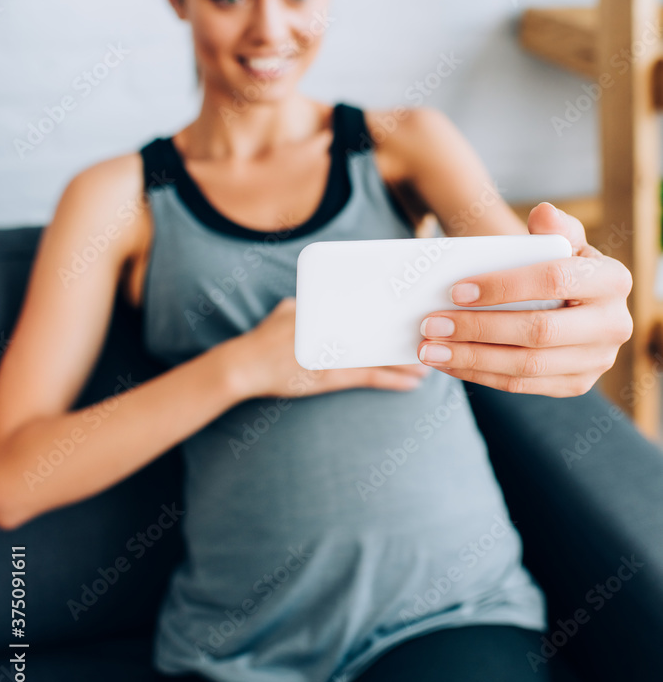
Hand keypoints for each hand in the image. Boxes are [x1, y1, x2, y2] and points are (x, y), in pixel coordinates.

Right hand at [236, 296, 431, 398]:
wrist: (244, 365)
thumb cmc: (265, 339)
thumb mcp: (287, 311)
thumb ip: (306, 303)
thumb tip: (312, 298)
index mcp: (327, 307)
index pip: (368, 304)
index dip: (395, 305)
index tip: (418, 303)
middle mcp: (335, 326)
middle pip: (381, 327)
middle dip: (409, 329)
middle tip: (438, 330)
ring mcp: (336, 352)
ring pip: (383, 353)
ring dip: (409, 358)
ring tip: (432, 361)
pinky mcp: (333, 377)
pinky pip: (372, 378)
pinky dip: (394, 380)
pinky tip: (412, 383)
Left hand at [417, 202, 633, 396]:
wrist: (581, 304)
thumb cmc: (563, 266)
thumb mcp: (564, 241)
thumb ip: (554, 227)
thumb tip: (544, 215)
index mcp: (613, 280)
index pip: (554, 281)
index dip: (504, 287)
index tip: (456, 291)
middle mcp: (615, 325)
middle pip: (538, 332)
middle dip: (478, 329)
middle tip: (431, 324)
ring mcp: (597, 361)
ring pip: (526, 366)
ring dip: (471, 358)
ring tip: (429, 349)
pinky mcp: (576, 385)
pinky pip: (522, 385)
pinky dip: (480, 374)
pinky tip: (448, 363)